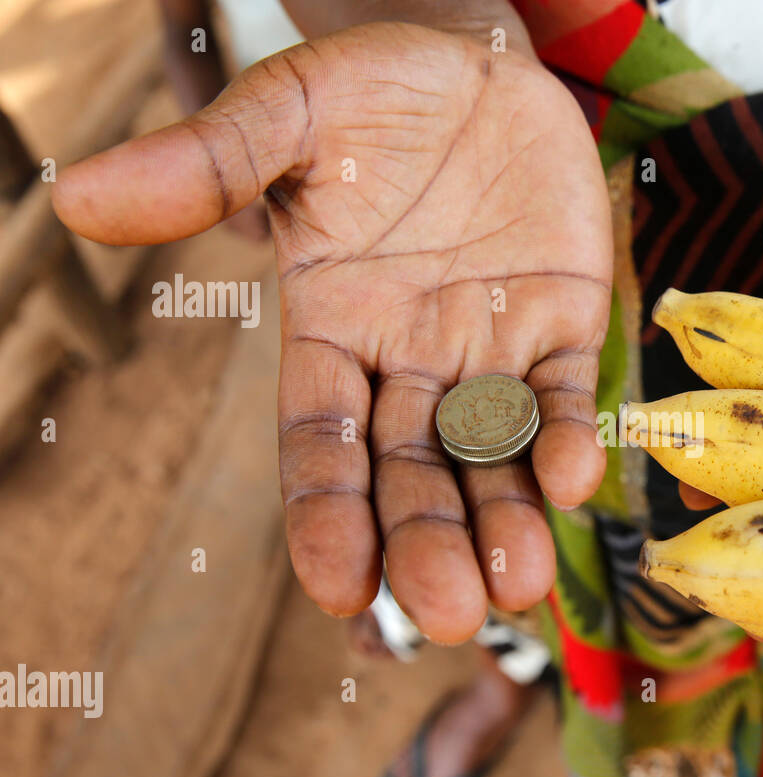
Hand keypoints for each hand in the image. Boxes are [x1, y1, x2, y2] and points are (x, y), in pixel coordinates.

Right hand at [53, 23, 613, 642]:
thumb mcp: (288, 118)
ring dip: (508, 519)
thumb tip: (78, 198)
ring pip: (495, 454)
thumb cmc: (372, 93)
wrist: (474, 62)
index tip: (339, 588)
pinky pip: (568, 393)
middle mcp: (411, 361)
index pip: (324, 443)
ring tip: (519, 583)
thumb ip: (206, 166)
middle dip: (430, 543)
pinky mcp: (564, 322)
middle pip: (415, 473)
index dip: (331, 515)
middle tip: (454, 616)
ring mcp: (491, 347)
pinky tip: (571, 479)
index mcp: (334, 333)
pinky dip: (570, 436)